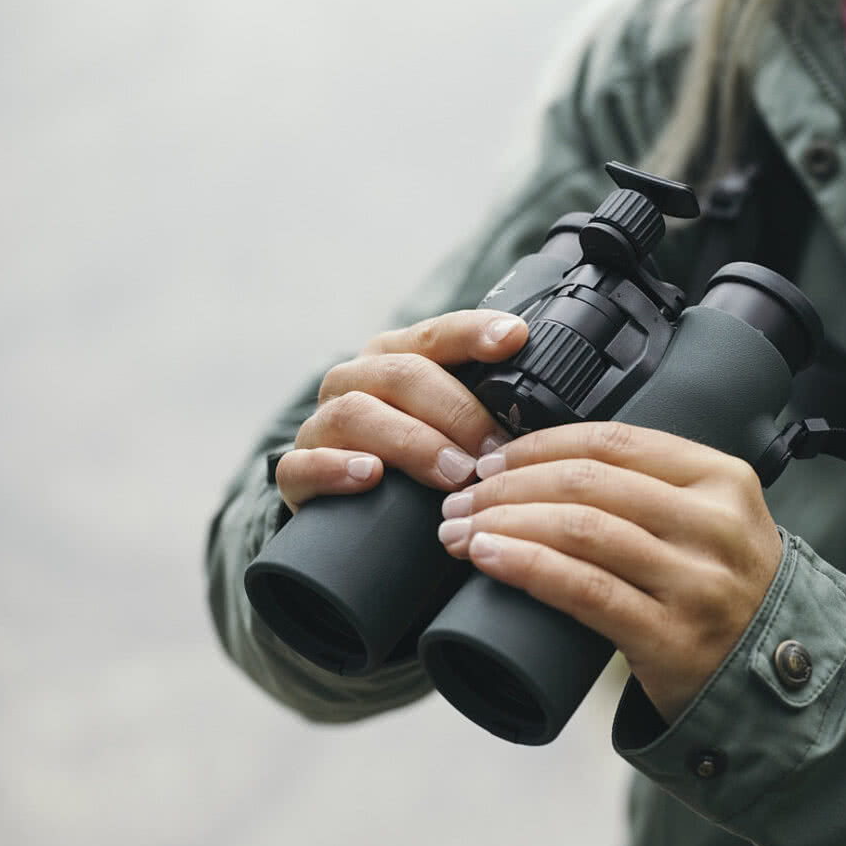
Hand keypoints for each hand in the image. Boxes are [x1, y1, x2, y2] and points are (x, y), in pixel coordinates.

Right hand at [275, 310, 528, 511]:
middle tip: (493, 450)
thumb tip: (549, 415)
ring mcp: (320, 425)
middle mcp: (354, 382)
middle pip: (401, 376)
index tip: (515, 337)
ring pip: (355, 414)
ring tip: (453, 474)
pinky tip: (371, 476)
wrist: (348, 512)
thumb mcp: (451, 428)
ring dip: (412, 443)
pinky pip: (303, 464)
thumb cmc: (415, 462)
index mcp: (395, 358)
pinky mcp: (295, 473)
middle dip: (455, 412)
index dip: (474, 332)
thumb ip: (485, 409)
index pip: (437, 334)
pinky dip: (336, 469)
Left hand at [436, 422, 784, 722]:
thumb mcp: (714, 520)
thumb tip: (545, 466)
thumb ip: (656, 487)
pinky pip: (583, 591)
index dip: (540, 445)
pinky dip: (526, 567)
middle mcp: (713, 526)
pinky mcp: (671, 638)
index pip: (614, 440)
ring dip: (503, 523)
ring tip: (461, 530)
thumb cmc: (727, 591)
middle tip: (462, 498)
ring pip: (580, 531)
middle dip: (507, 485)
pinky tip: (489, 557)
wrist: (772, 676)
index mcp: (722, 480)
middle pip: (588, 482)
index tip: (493, 459)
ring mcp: (696, 583)